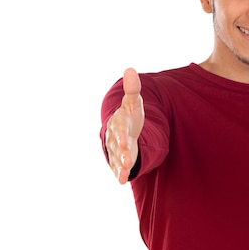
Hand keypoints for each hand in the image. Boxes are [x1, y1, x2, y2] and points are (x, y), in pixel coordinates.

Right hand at [105, 68, 144, 183]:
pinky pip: (119, 168)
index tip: (123, 142)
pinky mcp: (120, 160)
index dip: (121, 135)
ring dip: (121, 166)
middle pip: (118, 146)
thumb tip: (130, 69)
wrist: (123, 129)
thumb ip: (133, 88)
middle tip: (128, 160)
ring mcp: (116, 150)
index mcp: (119, 122)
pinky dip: (120, 174)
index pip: (120, 129)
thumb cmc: (129, 114)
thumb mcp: (133, 101)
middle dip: (122, 153)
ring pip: (117, 158)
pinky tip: (122, 180)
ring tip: (125, 173)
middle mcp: (115, 137)